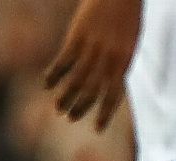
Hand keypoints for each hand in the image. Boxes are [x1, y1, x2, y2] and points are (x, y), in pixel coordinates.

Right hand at [45, 0, 141, 129]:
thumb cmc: (126, 17)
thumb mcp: (129, 44)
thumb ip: (119, 62)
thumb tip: (113, 80)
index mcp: (124, 63)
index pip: (114, 96)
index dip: (105, 114)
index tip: (97, 129)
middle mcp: (109, 60)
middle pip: (93, 92)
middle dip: (81, 108)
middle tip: (70, 118)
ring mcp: (93, 49)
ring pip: (78, 80)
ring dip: (66, 96)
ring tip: (58, 108)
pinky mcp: (78, 37)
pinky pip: (64, 61)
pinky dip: (54, 74)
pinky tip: (46, 84)